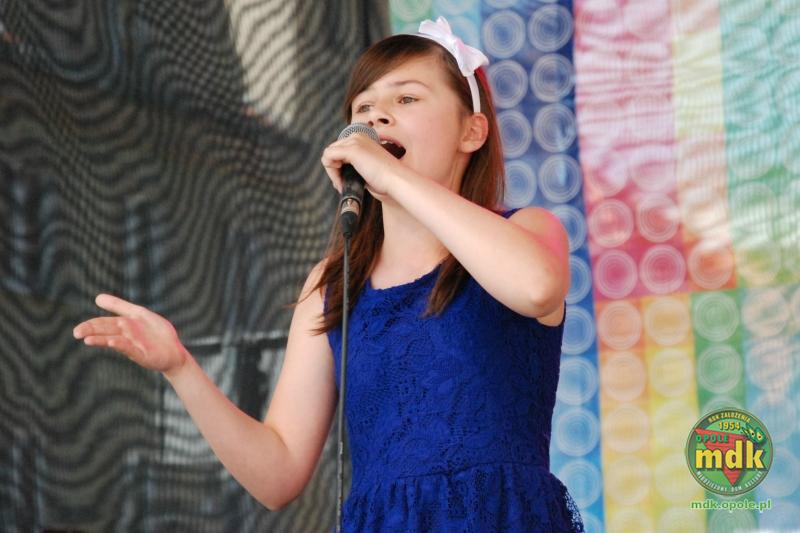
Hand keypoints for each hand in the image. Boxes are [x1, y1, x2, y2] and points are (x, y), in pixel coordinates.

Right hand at [73, 294, 187, 376]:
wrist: (173, 352)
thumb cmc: (155, 333)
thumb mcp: (138, 314)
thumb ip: (119, 306)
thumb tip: (97, 297)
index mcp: (123, 326)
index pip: (103, 323)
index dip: (90, 325)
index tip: (76, 330)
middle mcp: (126, 336)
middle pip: (106, 331)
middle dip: (91, 331)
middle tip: (76, 333)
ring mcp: (134, 345)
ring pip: (115, 340)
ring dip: (102, 340)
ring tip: (88, 340)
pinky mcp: (143, 354)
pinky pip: (130, 348)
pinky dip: (121, 345)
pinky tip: (112, 342)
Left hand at [320, 132, 399, 201]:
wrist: (396, 180)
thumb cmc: (385, 178)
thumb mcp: (366, 167)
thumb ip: (353, 166)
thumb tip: (338, 173)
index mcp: (362, 139)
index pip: (338, 149)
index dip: (337, 167)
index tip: (344, 181)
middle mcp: (357, 137)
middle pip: (332, 151)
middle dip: (334, 170)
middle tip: (342, 184)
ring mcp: (354, 141)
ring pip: (328, 154)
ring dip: (332, 172)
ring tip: (342, 184)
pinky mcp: (352, 149)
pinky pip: (328, 157)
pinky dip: (331, 172)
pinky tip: (341, 181)